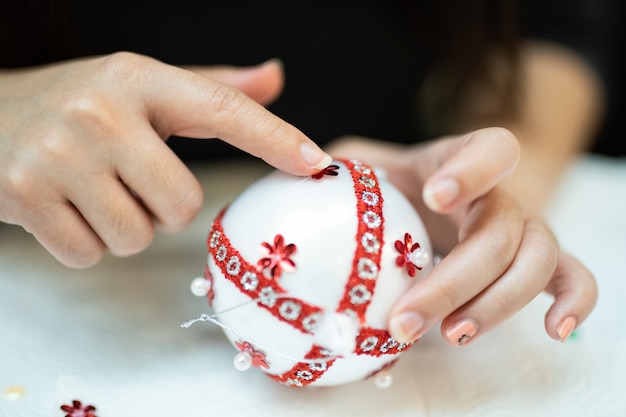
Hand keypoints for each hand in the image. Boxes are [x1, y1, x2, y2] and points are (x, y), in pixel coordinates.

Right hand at [0, 53, 330, 267]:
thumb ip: (210, 90)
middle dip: (164, 208)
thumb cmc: (78, 106)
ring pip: (138, 237)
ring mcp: (58, 155)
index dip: (274, 138)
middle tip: (129, 179)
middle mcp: (100, 112)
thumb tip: (274, 79)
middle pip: (182, 204)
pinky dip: (85, 243)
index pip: (222, 109)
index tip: (316, 163)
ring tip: (92, 190)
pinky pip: (91, 255)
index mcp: (138, 79)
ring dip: (125, 227)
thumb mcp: (141, 86)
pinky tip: (63, 207)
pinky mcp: (24, 197)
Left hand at [327, 128, 596, 344]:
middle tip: (404, 322)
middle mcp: (501, 194)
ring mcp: (526, 227)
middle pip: (498, 232)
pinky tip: (553, 331)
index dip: (470, 170)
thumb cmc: (398, 185)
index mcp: (461, 160)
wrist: (442, 196)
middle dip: (454, 281)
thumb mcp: (367, 166)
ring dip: (495, 305)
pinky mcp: (540, 260)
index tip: (435, 195)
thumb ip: (342, 167)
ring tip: (450, 336)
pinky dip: (575, 302)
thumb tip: (301, 173)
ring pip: (535, 261)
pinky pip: (575, 276)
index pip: (488, 149)